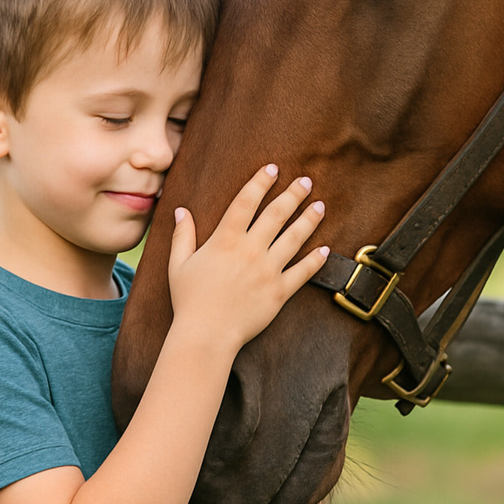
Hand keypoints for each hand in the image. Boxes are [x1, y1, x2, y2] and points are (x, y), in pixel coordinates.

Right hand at [167, 164, 327, 353]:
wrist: (206, 335)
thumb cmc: (189, 300)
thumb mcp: (178, 264)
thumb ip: (182, 235)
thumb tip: (181, 211)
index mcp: (225, 240)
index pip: (246, 201)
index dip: (260, 182)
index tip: (273, 168)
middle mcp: (250, 250)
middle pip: (277, 214)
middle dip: (293, 194)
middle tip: (306, 181)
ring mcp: (268, 270)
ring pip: (294, 238)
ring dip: (309, 220)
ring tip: (320, 206)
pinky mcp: (279, 292)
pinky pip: (302, 272)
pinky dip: (315, 260)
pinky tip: (325, 249)